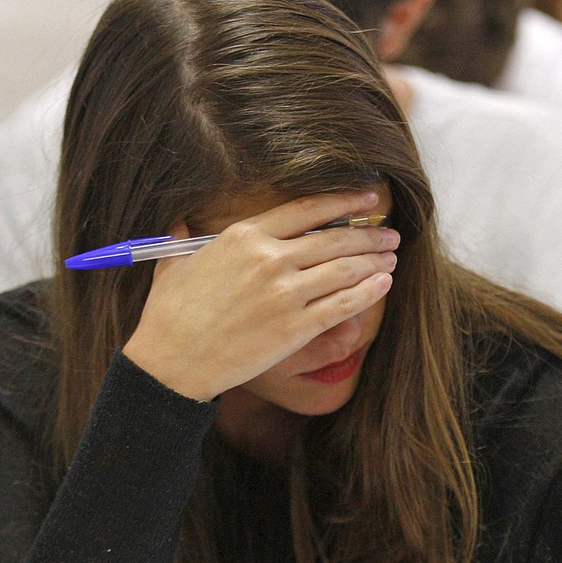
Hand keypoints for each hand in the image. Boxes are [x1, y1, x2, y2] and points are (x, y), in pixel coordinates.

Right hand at [121, 190, 396, 401]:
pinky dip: (368, 292)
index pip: (306, 210)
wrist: (171, 361)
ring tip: (392, 258)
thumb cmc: (169, 314)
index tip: (366, 201)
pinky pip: (342, 305)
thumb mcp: (173, 263)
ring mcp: (285, 293)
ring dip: (374, 261)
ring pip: (344, 270)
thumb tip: (176, 222)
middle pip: (333, 239)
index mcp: (244, 236)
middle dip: (368, 236)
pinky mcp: (295, 327)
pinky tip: (384, 285)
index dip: (343, 203)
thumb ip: (182, 237)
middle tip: (390, 235)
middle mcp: (270, 258)